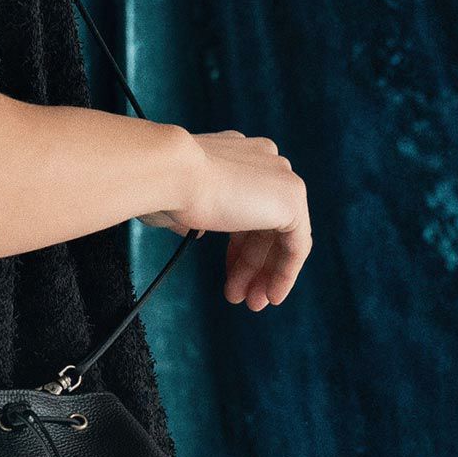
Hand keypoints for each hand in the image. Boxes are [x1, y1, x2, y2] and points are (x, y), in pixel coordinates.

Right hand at [138, 130, 311, 311]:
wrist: (170, 172)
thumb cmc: (161, 187)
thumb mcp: (178, 204)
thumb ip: (195, 216)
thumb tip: (199, 229)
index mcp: (236, 154)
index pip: (245, 204)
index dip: (237, 245)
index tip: (227, 271)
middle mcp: (262, 160)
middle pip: (264, 223)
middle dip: (251, 263)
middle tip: (239, 294)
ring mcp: (281, 176)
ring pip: (281, 235)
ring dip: (265, 273)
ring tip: (250, 302)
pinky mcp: (293, 199)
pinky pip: (297, 244)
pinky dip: (286, 272)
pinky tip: (272, 295)